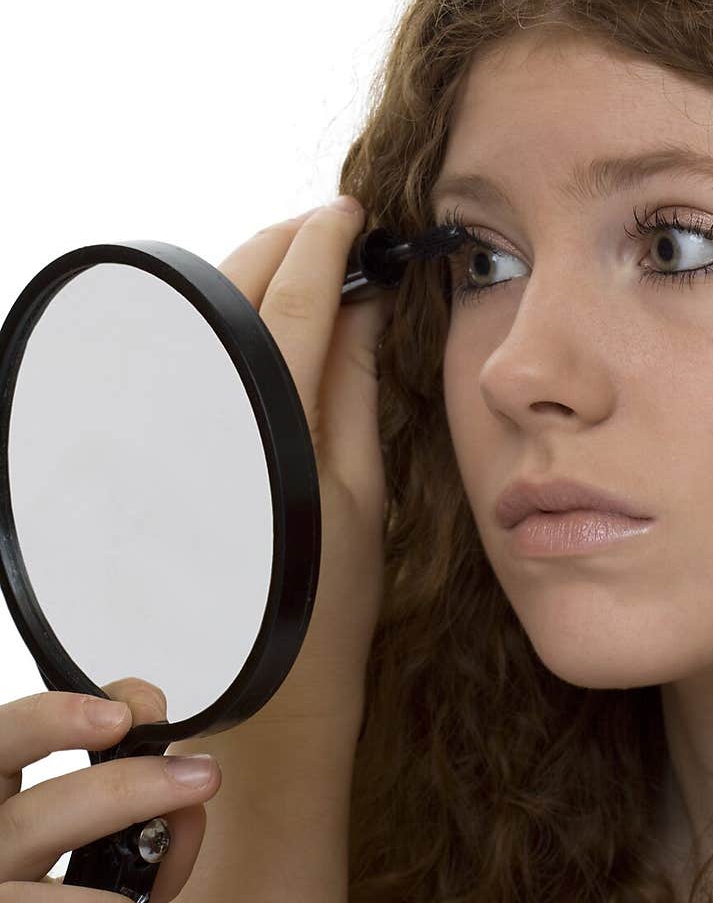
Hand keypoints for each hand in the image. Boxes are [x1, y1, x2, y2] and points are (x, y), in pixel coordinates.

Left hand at [216, 201, 392, 729]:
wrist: (266, 687)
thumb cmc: (327, 603)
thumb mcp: (360, 492)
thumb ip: (355, 387)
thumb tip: (364, 301)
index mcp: (272, 434)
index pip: (295, 305)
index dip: (325, 246)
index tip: (351, 215)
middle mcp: (206, 425)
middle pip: (236, 292)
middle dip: (285, 244)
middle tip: (333, 233)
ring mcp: (172, 436)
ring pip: (206, 317)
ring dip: (255, 281)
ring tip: (308, 276)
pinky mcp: (157, 451)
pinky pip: (188, 357)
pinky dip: (228, 325)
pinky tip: (261, 330)